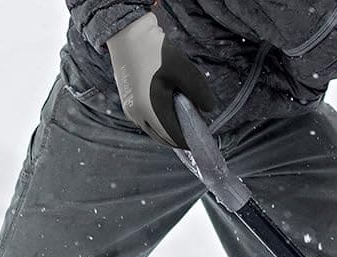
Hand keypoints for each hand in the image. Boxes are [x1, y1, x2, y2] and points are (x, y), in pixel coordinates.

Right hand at [104, 10, 215, 147]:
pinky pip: (146, 120)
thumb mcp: (185, 72)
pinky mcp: (127, 103)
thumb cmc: (156, 52)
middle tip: (195, 129)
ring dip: (168, 129)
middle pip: (162, 138)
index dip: (189, 141)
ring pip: (153, 130)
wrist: (128, 35)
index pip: (174, 137)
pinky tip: (169, 108)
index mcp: (151, 110)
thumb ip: (200, 94)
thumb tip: (209, 111)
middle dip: (179, 137)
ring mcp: (130, 110)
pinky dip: (158, 121)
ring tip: (183, 117)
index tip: (202, 139)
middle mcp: (138, 115)